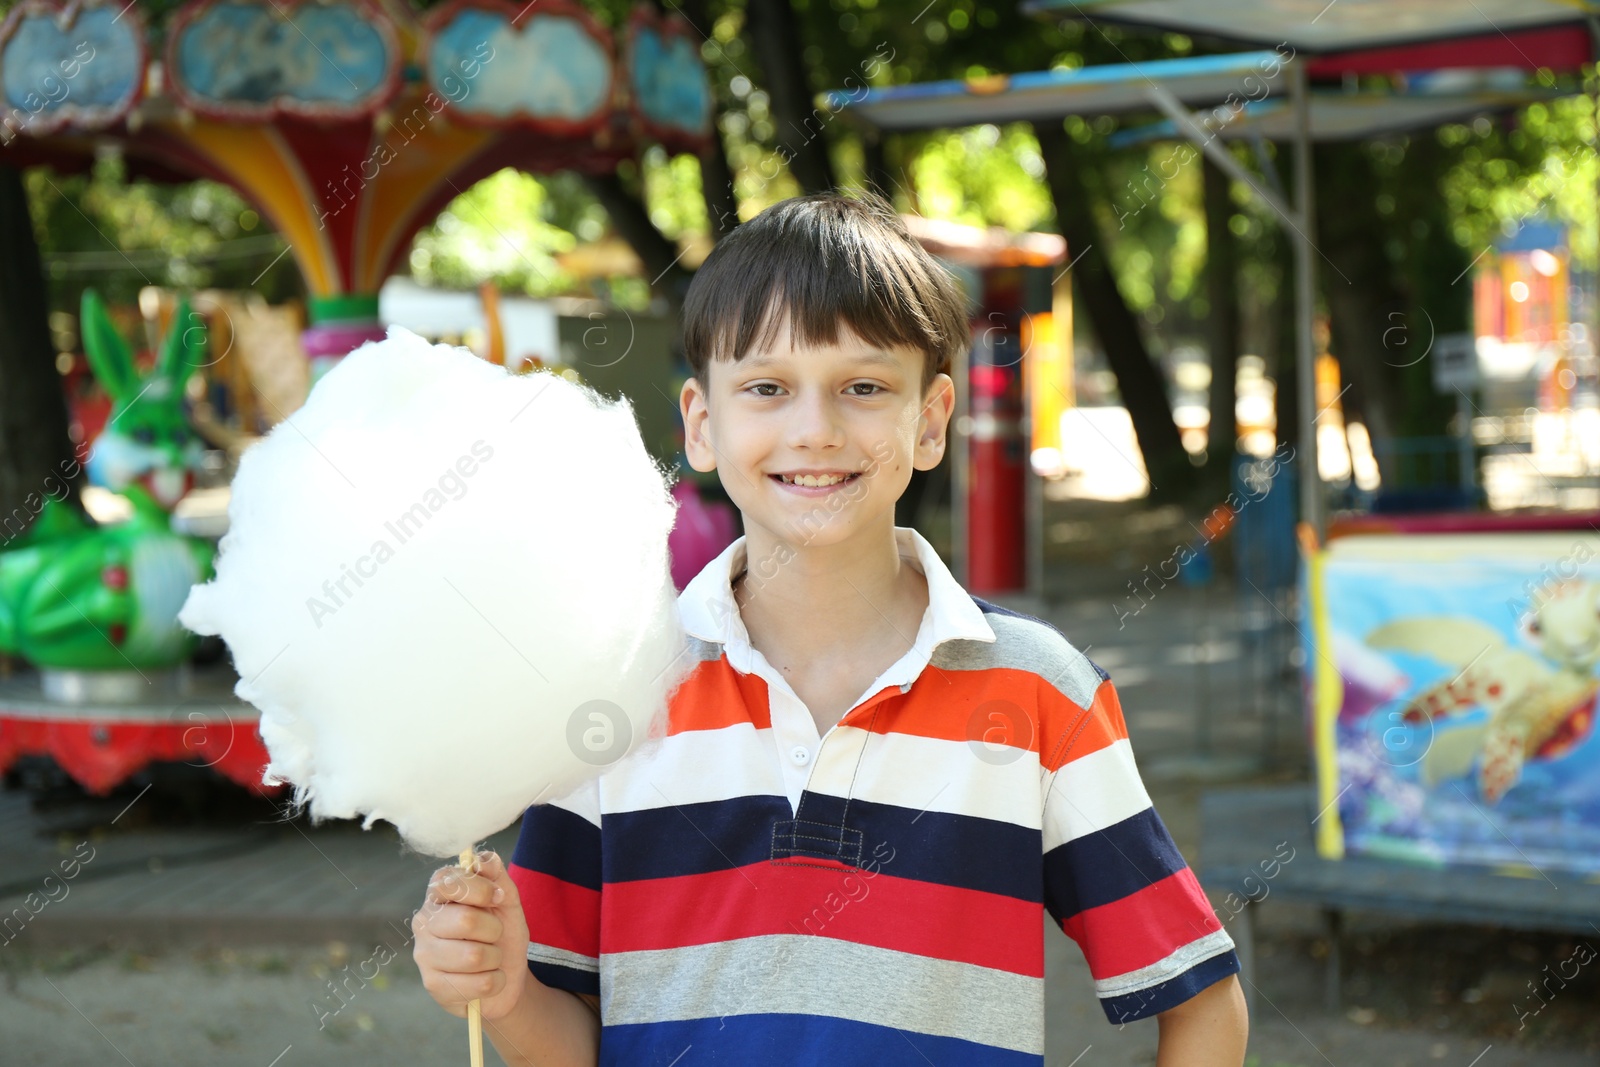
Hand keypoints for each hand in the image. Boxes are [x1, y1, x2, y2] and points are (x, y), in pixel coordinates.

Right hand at [412, 850, 528, 1021]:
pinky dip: (495, 981)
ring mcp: (425, 956)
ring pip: (473, 956)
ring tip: (490, 958)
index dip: (480, 890)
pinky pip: (479, 983)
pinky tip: (487, 979)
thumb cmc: (502, 935)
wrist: (508, 977)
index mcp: (438, 896)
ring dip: (495, 958)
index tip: (497, 898)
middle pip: (466, 921)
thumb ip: (496, 875)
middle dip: (494, 929)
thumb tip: (483, 859)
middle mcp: (424, 923)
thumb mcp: (506, 901)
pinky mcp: (434, 986)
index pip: (448, 882)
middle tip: (494, 935)